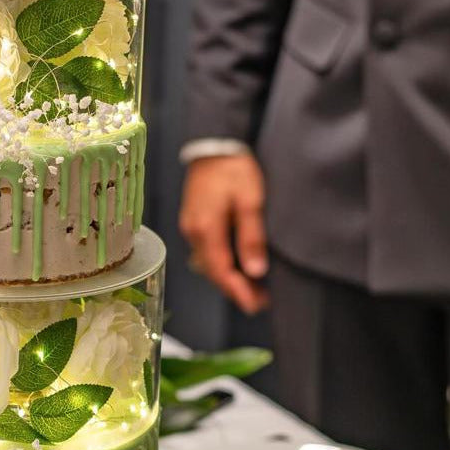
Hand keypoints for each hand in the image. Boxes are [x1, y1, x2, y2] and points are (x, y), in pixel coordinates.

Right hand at [179, 154, 269, 313]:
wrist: (213, 143)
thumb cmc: (234, 168)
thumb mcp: (250, 201)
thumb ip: (251, 237)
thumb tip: (255, 271)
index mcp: (206, 229)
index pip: (221, 271)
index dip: (238, 291)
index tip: (254, 306)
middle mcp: (193, 231)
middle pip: (213, 271)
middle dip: (235, 289)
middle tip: (258, 303)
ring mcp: (191, 226)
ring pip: (208, 262)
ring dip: (228, 277)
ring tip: (252, 288)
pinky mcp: (194, 220)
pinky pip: (206, 250)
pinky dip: (221, 263)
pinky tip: (236, 265)